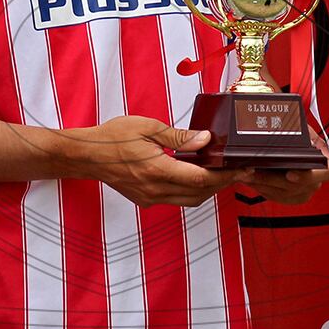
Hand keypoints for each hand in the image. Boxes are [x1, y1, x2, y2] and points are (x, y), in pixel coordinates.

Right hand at [77, 116, 251, 206]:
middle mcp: (155, 189)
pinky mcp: (145, 199)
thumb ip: (179, 137)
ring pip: (190, 200)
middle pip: (200, 193)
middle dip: (222, 183)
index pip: (201, 179)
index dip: (225, 175)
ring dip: (208, 189)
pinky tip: (196, 175)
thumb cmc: (113, 137)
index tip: (241, 168)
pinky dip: (191, 190)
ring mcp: (150, 197)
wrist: (87, 155)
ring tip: (222, 173)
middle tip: (239, 170)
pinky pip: (176, 200)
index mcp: (157, 170)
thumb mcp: (148, 127)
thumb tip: (205, 140)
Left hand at [244, 131, 328, 204]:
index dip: (307, 175)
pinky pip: (275, 196)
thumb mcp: (300, 127)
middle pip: (295, 186)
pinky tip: (249, 179)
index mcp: (325, 161)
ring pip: (281, 193)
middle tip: (252, 171)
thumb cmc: (299, 135)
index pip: (325, 172)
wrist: (294, 144)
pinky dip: (260, 188)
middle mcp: (316, 180)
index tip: (290, 174)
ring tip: (244, 173)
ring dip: (260, 183)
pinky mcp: (290, 196)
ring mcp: (303, 190)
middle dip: (269, 179)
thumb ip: (296, 128)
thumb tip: (284, 128)